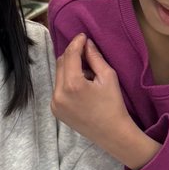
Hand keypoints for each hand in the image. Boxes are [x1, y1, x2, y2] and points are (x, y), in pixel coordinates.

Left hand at [52, 34, 158, 169]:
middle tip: (87, 52)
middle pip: (61, 63)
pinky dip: (68, 82)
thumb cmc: (113, 105)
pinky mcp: (55, 110)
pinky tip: (82, 86)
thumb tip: (86, 43)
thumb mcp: (108, 77)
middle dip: (73, 54)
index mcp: (72, 84)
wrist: (112, 133)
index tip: (83, 36)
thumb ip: (95, 57)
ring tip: (87, 73)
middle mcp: (59, 94)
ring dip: (70, 68)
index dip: (76, 43)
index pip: (70, 55)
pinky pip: (59, 88)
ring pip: (59, 75)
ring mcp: (55, 103)